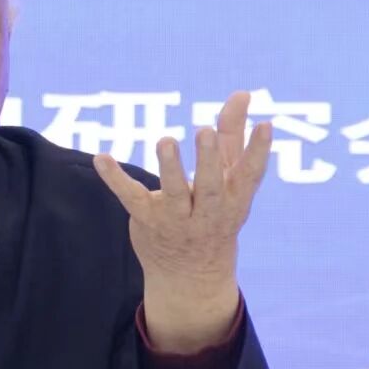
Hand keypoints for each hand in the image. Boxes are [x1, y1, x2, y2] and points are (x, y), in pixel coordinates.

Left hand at [92, 90, 271, 353]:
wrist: (190, 276)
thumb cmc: (214, 212)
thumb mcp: (227, 178)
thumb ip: (232, 134)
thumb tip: (242, 92)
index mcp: (234, 199)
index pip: (250, 175)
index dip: (259, 151)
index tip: (266, 125)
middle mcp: (208, 212)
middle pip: (210, 186)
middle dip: (208, 159)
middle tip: (205, 130)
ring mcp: (176, 218)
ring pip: (174, 194)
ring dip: (169, 167)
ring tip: (166, 140)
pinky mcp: (147, 219)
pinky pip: (130, 197)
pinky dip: (115, 178)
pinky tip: (101, 158)